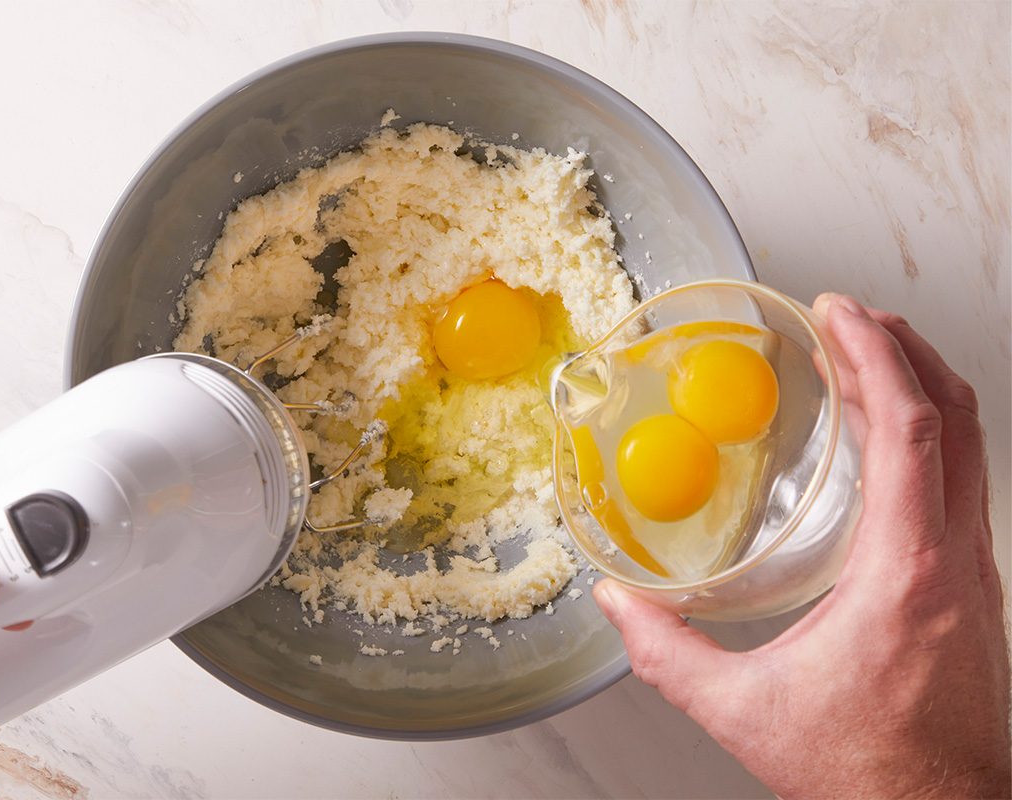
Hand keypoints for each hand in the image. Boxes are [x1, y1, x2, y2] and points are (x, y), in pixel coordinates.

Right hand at [594, 294, 1010, 797]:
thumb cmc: (868, 773)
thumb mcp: (745, 712)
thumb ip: (668, 655)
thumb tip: (618, 606)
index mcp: (909, 573)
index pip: (914, 430)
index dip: (878, 357)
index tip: (839, 314)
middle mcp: (957, 560)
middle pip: (956, 416)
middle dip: (903, 348)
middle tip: (845, 316)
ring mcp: (974, 571)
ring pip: (969, 445)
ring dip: (918, 385)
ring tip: (863, 357)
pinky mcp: (970, 586)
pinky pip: (960, 479)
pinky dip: (924, 433)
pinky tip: (880, 441)